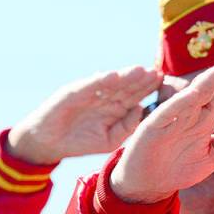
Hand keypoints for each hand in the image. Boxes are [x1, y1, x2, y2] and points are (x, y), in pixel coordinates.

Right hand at [6, 66, 161, 164]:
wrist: (48, 143)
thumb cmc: (80, 142)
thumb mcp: (109, 139)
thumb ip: (127, 127)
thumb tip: (142, 110)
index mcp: (114, 107)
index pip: (135, 96)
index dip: (149, 90)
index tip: (165, 85)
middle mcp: (104, 96)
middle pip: (126, 86)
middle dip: (141, 80)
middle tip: (158, 73)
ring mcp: (89, 92)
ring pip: (111, 83)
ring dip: (126, 76)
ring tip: (141, 70)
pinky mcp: (73, 92)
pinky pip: (89, 85)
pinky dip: (101, 80)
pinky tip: (114, 76)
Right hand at [110, 59, 213, 202]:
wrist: (149, 185)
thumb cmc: (179, 169)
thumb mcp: (209, 159)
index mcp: (203, 120)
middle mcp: (188, 115)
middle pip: (205, 92)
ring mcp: (170, 118)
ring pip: (190, 97)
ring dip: (204, 84)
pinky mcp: (154, 126)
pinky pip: (168, 112)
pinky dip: (180, 103)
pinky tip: (193, 94)